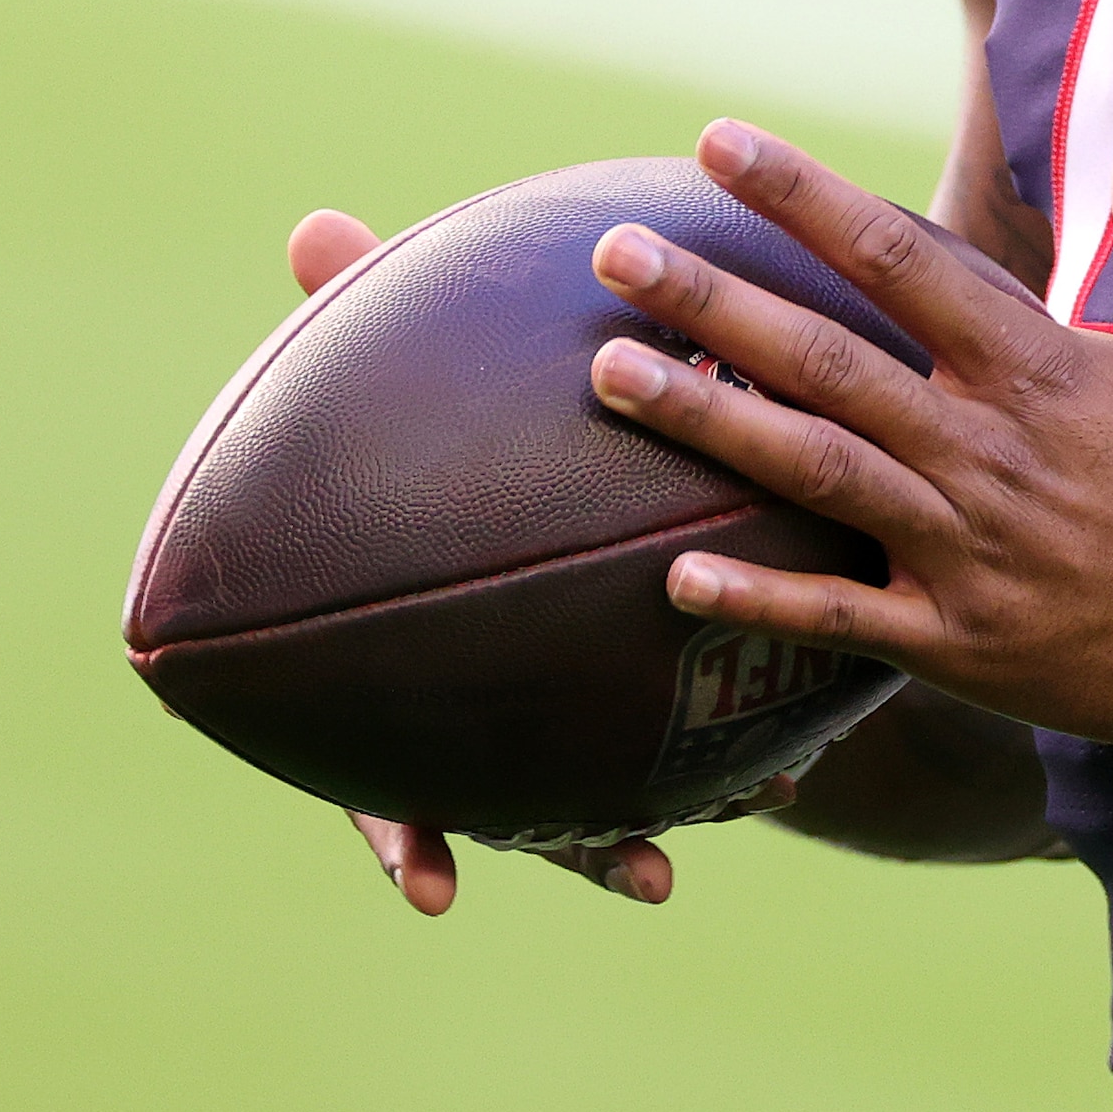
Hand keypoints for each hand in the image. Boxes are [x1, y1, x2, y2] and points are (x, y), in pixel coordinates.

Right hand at [275, 204, 777, 915]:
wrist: (583, 471)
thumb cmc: (469, 419)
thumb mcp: (432, 367)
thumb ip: (374, 316)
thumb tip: (310, 224)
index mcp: (421, 657)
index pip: (391, 778)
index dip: (400, 835)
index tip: (430, 887)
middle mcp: (500, 703)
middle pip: (528, 805)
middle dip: (580, 840)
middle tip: (639, 864)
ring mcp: (585, 703)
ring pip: (627, 784)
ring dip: (690, 801)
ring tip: (752, 803)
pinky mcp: (676, 679)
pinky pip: (713, 733)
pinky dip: (745, 749)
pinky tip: (802, 757)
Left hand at [578, 99, 1112, 748]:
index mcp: (1040, 365)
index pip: (898, 257)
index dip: (804, 196)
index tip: (722, 145)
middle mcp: (985, 448)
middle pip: (823, 359)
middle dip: (710, 298)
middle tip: (615, 253)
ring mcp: (965, 549)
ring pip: (812, 471)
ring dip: (703, 421)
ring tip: (606, 378)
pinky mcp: (961, 641)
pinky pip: (839, 617)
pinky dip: (756, 599)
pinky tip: (674, 574)